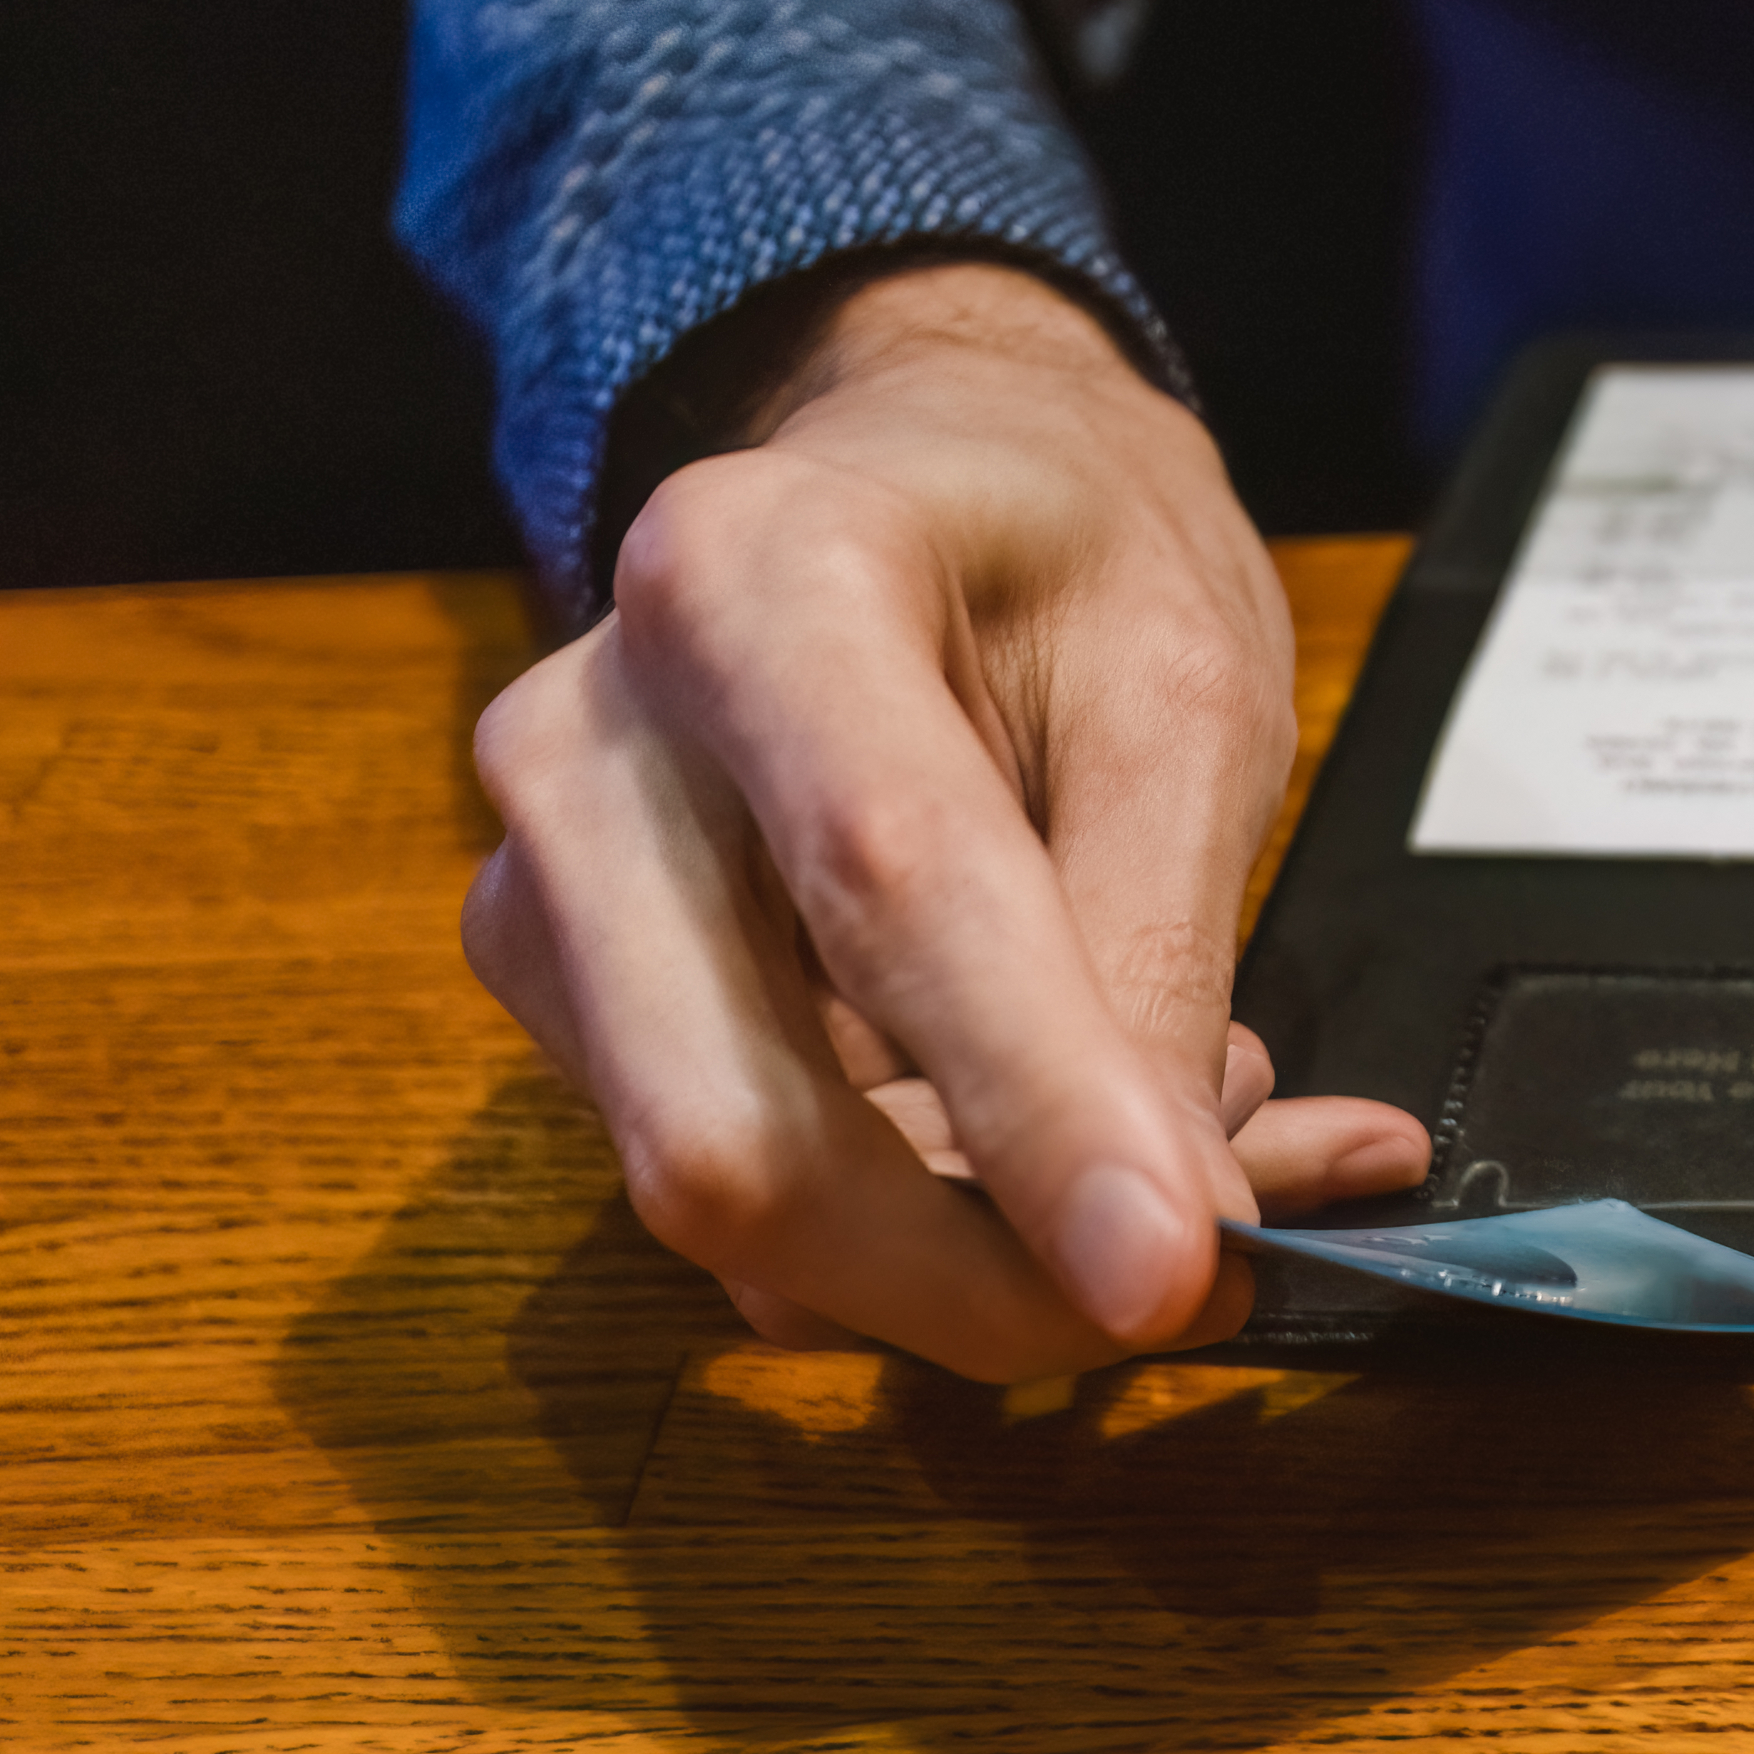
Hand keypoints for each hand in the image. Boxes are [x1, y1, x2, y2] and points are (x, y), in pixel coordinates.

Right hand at [463, 262, 1434, 1380]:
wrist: (924, 476)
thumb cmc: (1059, 553)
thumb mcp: (1182, 691)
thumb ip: (1162, 951)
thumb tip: (1172, 1226)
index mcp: (749, 580)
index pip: (889, 886)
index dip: (1036, 1106)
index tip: (1172, 1273)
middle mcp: (588, 743)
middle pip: (736, 1130)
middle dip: (982, 1275)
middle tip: (1211, 1276)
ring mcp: (542, 891)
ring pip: (729, 1204)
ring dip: (981, 1246)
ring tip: (1173, 1108)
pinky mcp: (567, 1001)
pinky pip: (745, 1200)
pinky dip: (937, 1227)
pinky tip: (1070, 1125)